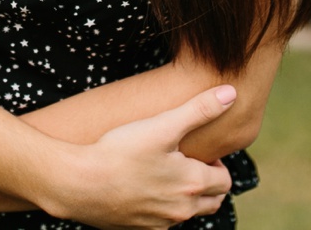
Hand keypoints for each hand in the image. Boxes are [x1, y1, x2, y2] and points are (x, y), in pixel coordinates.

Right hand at [41, 86, 236, 229]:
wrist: (79, 183)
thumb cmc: (120, 151)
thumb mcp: (162, 125)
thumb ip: (199, 110)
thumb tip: (232, 93)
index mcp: (193, 184)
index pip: (225, 181)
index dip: (217, 165)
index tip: (197, 152)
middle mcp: (181, 210)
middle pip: (212, 202)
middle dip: (207, 184)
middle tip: (186, 163)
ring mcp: (160, 223)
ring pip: (186, 214)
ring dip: (185, 197)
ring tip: (164, 174)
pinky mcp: (140, 229)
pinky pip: (161, 222)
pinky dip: (161, 208)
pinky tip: (142, 188)